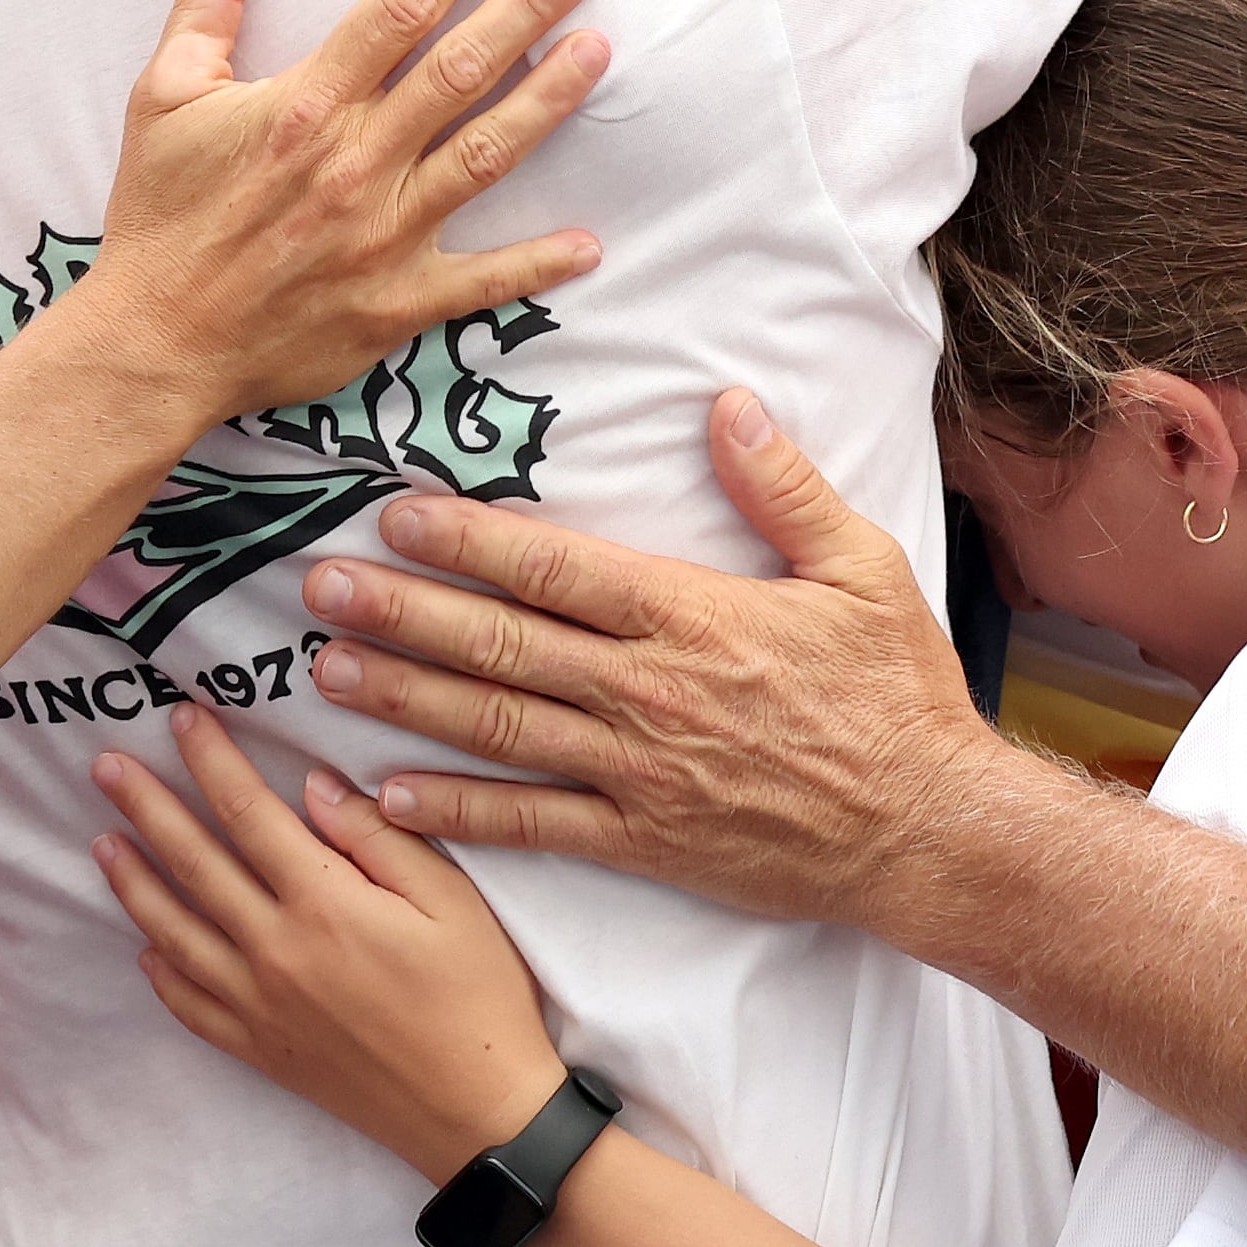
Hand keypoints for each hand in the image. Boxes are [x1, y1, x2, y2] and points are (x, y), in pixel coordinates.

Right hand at [62, 0, 607, 421]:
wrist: (152, 342)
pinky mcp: (395, 302)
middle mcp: (354, 161)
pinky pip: (481, 282)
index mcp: (304, 105)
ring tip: (599, 50)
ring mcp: (383, 234)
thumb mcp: (164, 96)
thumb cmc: (159, 215)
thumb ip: (206, 3)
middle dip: (527, 7)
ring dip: (548, 101)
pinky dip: (536, 263)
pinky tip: (589, 243)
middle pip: (460, 69)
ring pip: (485, 155)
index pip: (398, 9)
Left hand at [92, 708, 566, 1180]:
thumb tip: (312, 787)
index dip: (210, 760)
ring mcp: (258, 1006)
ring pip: (175, 931)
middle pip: (194, 864)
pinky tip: (147, 944)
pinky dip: (161, 970)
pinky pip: (190, 1005)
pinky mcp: (259, 1049)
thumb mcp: (451, 900)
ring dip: (133, 883)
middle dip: (146, 806)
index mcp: (324, 904)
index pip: (248, 813)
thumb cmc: (477, 998)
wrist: (473, 1113)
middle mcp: (275, 951)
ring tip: (103, 842)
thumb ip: (377, 838)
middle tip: (106, 766)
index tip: (181, 717)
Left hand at [298, 390, 1013, 927]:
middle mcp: (649, 693)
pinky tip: (386, 794)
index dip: (470, 541)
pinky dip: (454, 811)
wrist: (927, 831)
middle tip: (319, 588)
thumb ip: (785, 487)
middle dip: (402, 612)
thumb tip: (726, 404)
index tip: (395, 515)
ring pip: (496, 729)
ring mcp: (638, 773)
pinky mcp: (642, 842)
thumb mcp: (862, 568)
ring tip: (327, 674)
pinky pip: (530, 825)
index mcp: (694, 616)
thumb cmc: (896, 694)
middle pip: (502, 643)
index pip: (557, 569)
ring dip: (403, 700)